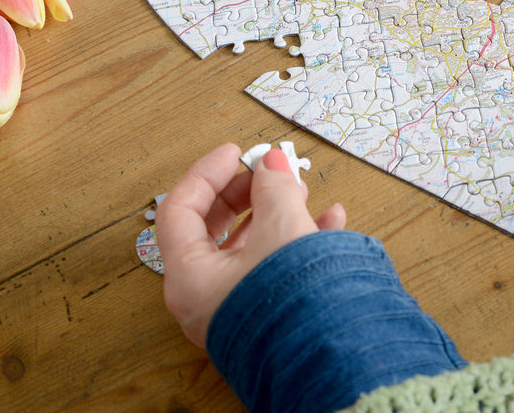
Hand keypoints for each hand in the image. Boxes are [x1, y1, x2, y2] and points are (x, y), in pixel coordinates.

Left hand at [154, 143, 346, 346]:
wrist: (332, 360)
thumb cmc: (292, 302)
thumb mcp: (281, 228)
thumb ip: (274, 188)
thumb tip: (272, 164)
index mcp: (189, 276)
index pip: (180, 210)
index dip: (207, 173)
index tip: (236, 152)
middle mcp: (205, 296)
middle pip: (213, 228)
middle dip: (245, 193)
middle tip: (269, 171)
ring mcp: (237, 307)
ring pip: (248, 247)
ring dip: (276, 212)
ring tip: (303, 191)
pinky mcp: (268, 315)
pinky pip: (273, 268)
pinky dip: (296, 240)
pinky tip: (330, 222)